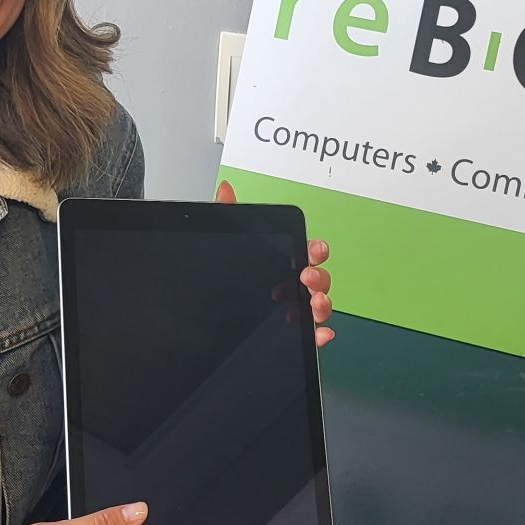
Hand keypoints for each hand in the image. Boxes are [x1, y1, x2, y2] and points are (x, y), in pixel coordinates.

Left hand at [215, 179, 333, 345]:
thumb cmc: (224, 277)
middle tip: (306, 277)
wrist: (202, 315)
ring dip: (322, 304)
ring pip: (320, 306)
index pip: (308, 252)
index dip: (316, 250)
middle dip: (319, 277)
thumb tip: (225, 188)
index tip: (315, 249)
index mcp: (284, 261)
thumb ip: (227, 214)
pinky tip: (319, 334)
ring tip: (313, 304)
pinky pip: (312, 335)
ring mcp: (295, 310)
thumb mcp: (225, 243)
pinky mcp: (293, 333)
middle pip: (320, 280)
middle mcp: (293, 285)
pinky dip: (320, 335)